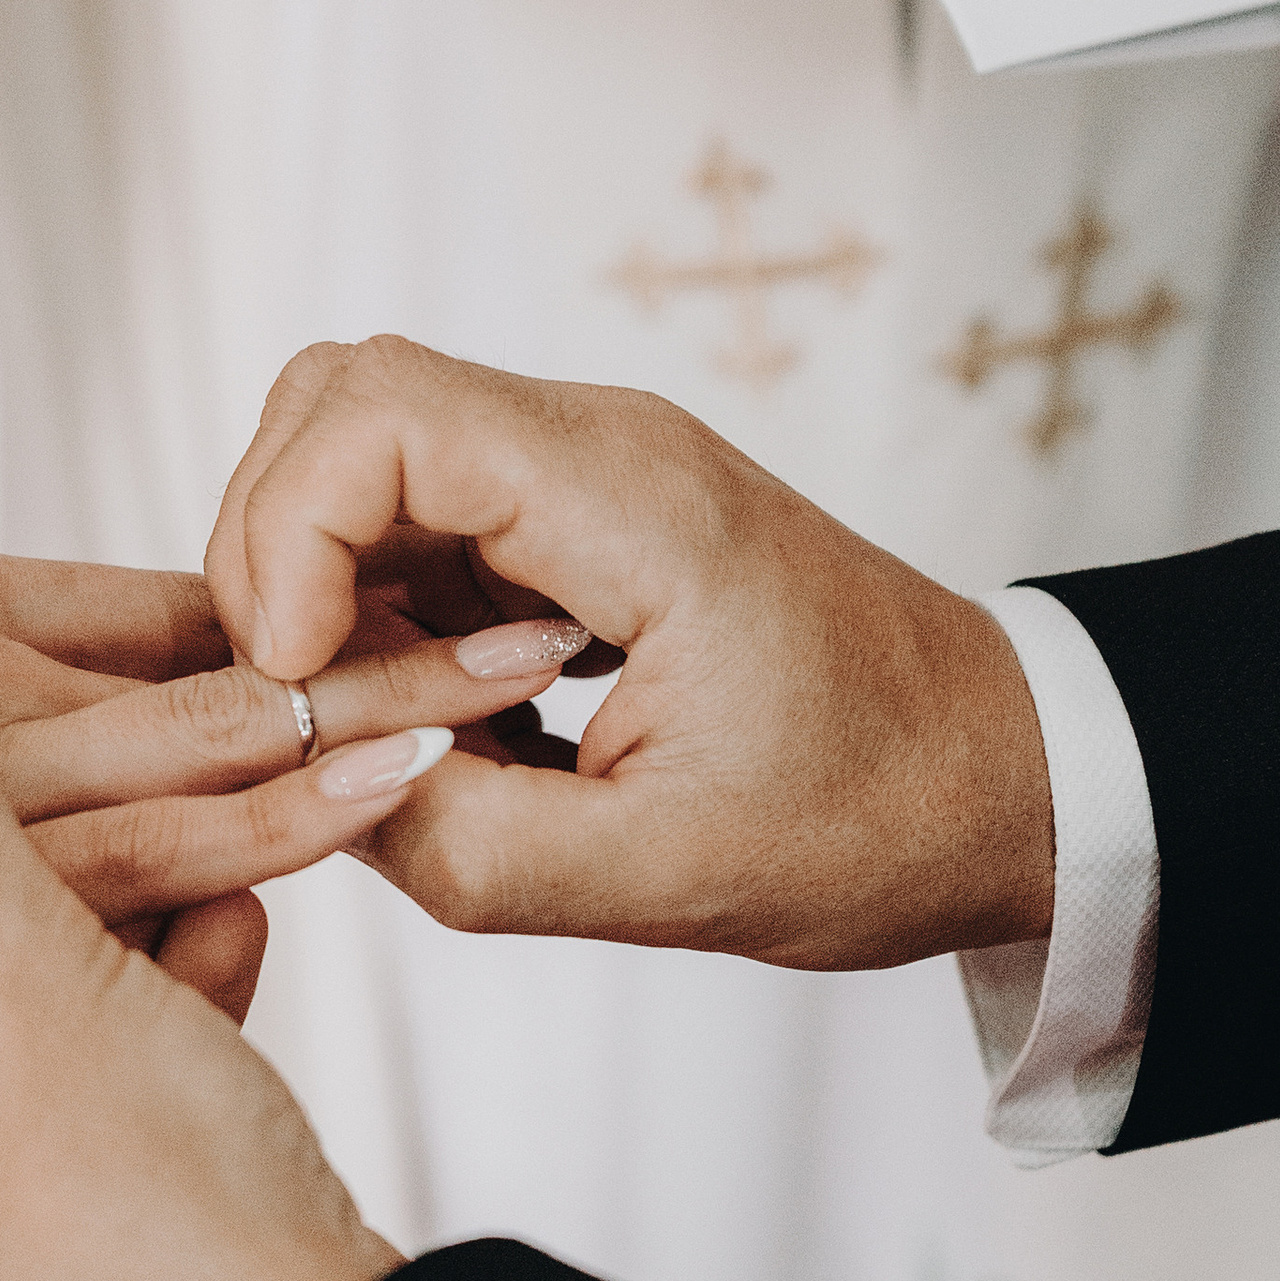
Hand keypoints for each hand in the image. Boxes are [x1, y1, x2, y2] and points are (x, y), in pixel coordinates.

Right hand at [206, 338, 1053, 968]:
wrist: (1007, 779)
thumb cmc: (879, 816)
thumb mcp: (667, 879)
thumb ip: (469, 847)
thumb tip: (325, 794)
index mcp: (630, 499)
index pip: (372, 413)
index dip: (287, 537)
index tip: (307, 679)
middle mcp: (597, 448)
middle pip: (339, 401)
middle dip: (271, 548)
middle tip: (304, 699)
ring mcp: (585, 477)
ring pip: (365, 454)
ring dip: (322, 585)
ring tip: (371, 719)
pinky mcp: (576, 528)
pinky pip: (421, 525)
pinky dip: (376, 612)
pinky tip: (429, 720)